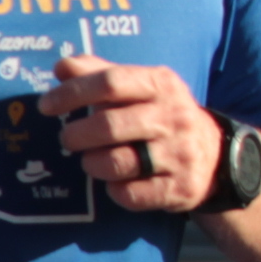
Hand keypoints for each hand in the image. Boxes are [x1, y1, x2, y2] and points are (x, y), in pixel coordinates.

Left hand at [43, 52, 219, 213]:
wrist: (214, 155)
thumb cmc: (158, 115)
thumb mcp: (138, 87)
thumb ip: (98, 73)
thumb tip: (62, 67)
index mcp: (161, 85)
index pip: (110, 82)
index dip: (72, 93)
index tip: (46, 106)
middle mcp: (174, 117)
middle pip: (108, 125)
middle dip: (76, 135)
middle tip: (67, 139)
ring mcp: (179, 154)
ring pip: (117, 162)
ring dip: (92, 163)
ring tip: (91, 159)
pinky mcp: (178, 188)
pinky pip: (130, 194)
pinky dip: (114, 190)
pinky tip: (116, 182)